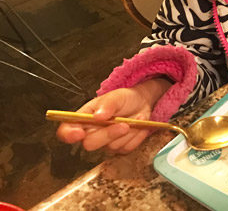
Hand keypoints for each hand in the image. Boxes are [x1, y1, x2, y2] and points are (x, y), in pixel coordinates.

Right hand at [56, 78, 170, 153]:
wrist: (142, 104)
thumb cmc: (124, 99)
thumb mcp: (116, 96)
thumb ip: (107, 104)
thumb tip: (97, 115)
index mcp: (83, 119)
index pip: (66, 131)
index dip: (68, 135)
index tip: (79, 133)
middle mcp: (90, 134)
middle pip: (89, 144)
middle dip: (108, 134)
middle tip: (123, 124)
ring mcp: (105, 144)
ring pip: (111, 147)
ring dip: (125, 134)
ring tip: (131, 120)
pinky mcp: (119, 149)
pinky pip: (126, 149)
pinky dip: (135, 137)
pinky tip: (135, 127)